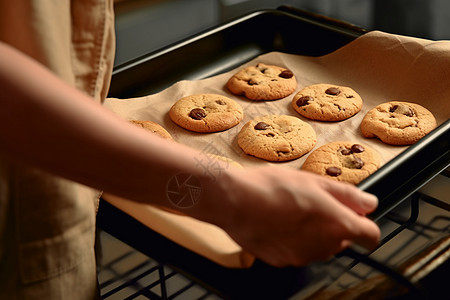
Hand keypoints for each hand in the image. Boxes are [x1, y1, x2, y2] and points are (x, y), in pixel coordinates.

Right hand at [209, 165, 379, 266]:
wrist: (236, 201)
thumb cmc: (271, 188)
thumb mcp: (314, 181)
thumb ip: (347, 195)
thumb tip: (368, 203)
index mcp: (337, 224)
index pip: (370, 236)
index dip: (366, 225)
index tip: (358, 217)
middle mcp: (324, 246)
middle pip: (342, 240)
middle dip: (334, 224)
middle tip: (313, 203)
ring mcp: (303, 257)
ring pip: (319, 246)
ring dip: (313, 232)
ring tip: (291, 211)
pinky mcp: (283, 261)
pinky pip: (297, 251)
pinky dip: (293, 240)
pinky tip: (278, 222)